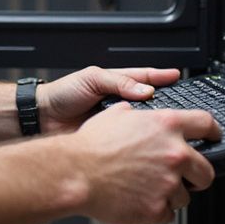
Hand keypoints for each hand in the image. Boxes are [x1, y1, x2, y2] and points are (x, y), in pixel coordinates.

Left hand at [38, 65, 183, 134]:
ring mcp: (117, 124)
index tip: (178, 76)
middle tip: (182, 108)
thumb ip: (119, 82)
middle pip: (149, 105)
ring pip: (142, 126)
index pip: (145, 78)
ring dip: (154, 128)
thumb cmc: (63, 94)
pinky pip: (131, 143)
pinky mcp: (112, 142)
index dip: (162, 77)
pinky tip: (149, 147)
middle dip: (165, 106)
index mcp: (116, 84)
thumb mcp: (92, 78)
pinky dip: (140, 145)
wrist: (43, 119)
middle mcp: (119, 104)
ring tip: (171, 129)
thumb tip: (146, 90)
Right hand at [72, 102, 219, 223]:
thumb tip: (142, 113)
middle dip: (197, 175)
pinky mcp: (158, 208)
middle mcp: (173, 153)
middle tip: (183, 176)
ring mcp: (168, 183)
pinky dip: (156, 210)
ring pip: (185, 196)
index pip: (207, 124)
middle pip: (207, 170)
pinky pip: (168, 214)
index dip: (214, 131)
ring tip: (145, 187)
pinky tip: (138, 199)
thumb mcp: (117, 114)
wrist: (75, 172)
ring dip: (170, 194)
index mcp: (166, 125)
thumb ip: (140, 114)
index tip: (214, 137)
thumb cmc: (91, 145)